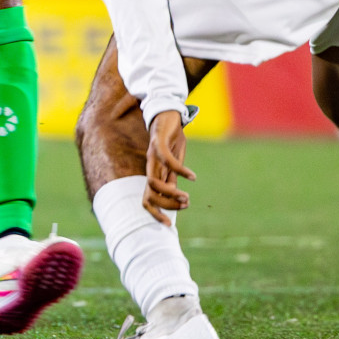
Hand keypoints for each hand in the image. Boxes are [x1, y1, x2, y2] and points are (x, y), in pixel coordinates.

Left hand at [144, 110, 193, 225]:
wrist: (167, 113)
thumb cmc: (170, 138)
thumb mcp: (174, 161)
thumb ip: (172, 177)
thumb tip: (175, 195)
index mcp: (154, 173)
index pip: (147, 199)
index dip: (155, 214)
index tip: (168, 225)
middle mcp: (150, 167)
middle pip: (148, 196)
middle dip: (166, 206)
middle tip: (184, 204)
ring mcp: (153, 155)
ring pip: (154, 182)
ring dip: (171, 193)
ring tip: (186, 196)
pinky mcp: (159, 142)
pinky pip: (167, 160)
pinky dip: (180, 171)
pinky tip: (192, 177)